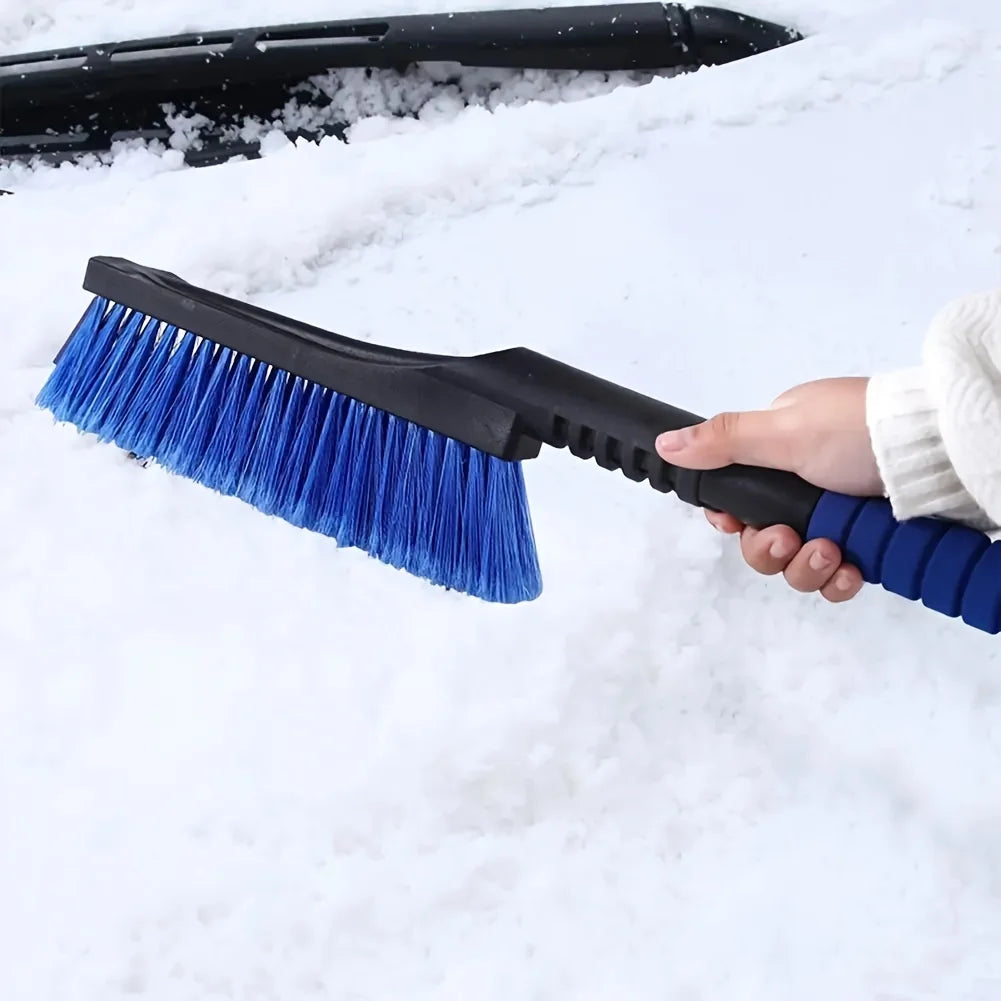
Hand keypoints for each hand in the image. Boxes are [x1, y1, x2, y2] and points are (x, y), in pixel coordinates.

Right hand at [655, 377, 882, 602]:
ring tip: (832, 553)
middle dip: (769, 548)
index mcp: (780, 452)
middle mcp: (805, 486)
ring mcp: (837, 516)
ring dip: (806, 567)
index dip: (732, 520)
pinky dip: (839, 580)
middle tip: (789, 538)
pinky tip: (851, 570)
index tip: (736, 522)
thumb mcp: (785, 431)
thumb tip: (665, 444)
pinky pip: (836, 578)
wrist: (939, 454)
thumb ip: (724, 441)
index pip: (736, 499)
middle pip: (762, 538)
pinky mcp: (867, 544)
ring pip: (796, 564)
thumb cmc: (859, 432)